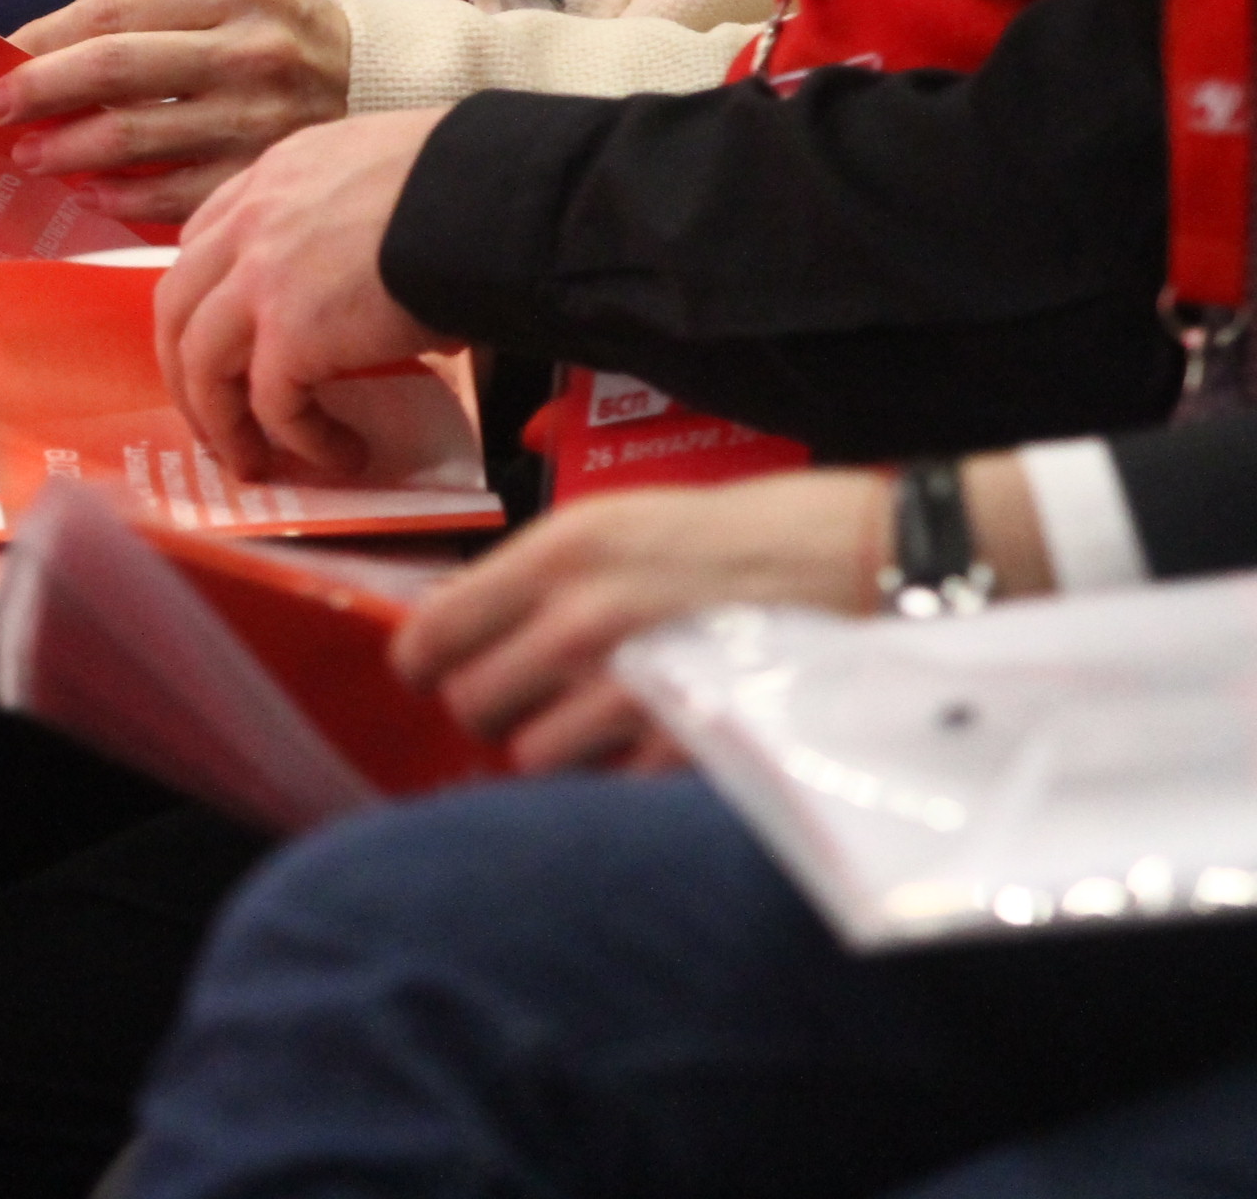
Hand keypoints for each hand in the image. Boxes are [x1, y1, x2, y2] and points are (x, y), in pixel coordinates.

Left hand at [0, 0, 354, 222]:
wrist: (378, 84)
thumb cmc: (276, 35)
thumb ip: (148, 19)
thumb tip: (38, 53)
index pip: (112, 12)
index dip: (44, 39)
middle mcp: (250, 49)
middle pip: (115, 69)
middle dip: (40, 90)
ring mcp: (260, 118)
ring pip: (134, 138)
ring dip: (66, 149)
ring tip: (30, 154)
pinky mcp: (263, 175)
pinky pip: (168, 195)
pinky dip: (116, 197)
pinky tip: (88, 192)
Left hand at [154, 108, 451, 482]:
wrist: (493, 197)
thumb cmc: (470, 182)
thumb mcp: (388, 177)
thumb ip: (357, 219)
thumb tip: (386, 288)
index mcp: (276, 175)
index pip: (202, 241)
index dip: (202, 297)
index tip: (219, 337)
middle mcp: (251, 220)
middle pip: (177, 306)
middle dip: (186, 371)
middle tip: (213, 415)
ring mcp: (260, 277)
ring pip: (201, 364)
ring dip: (221, 421)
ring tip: (254, 460)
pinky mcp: (290, 333)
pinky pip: (274, 404)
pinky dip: (300, 439)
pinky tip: (339, 456)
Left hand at [392, 472, 892, 769]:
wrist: (881, 560)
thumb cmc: (753, 533)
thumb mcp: (628, 523)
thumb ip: (542, 575)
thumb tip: (460, 617)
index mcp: (557, 553)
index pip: (432, 636)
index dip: (426, 665)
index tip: (436, 674)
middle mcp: (579, 618)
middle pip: (473, 705)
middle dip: (497, 709)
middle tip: (532, 699)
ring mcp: (632, 687)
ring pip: (533, 757)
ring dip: (559, 750)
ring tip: (603, 721)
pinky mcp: (688, 743)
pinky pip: (611, 784)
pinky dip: (625, 774)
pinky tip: (663, 737)